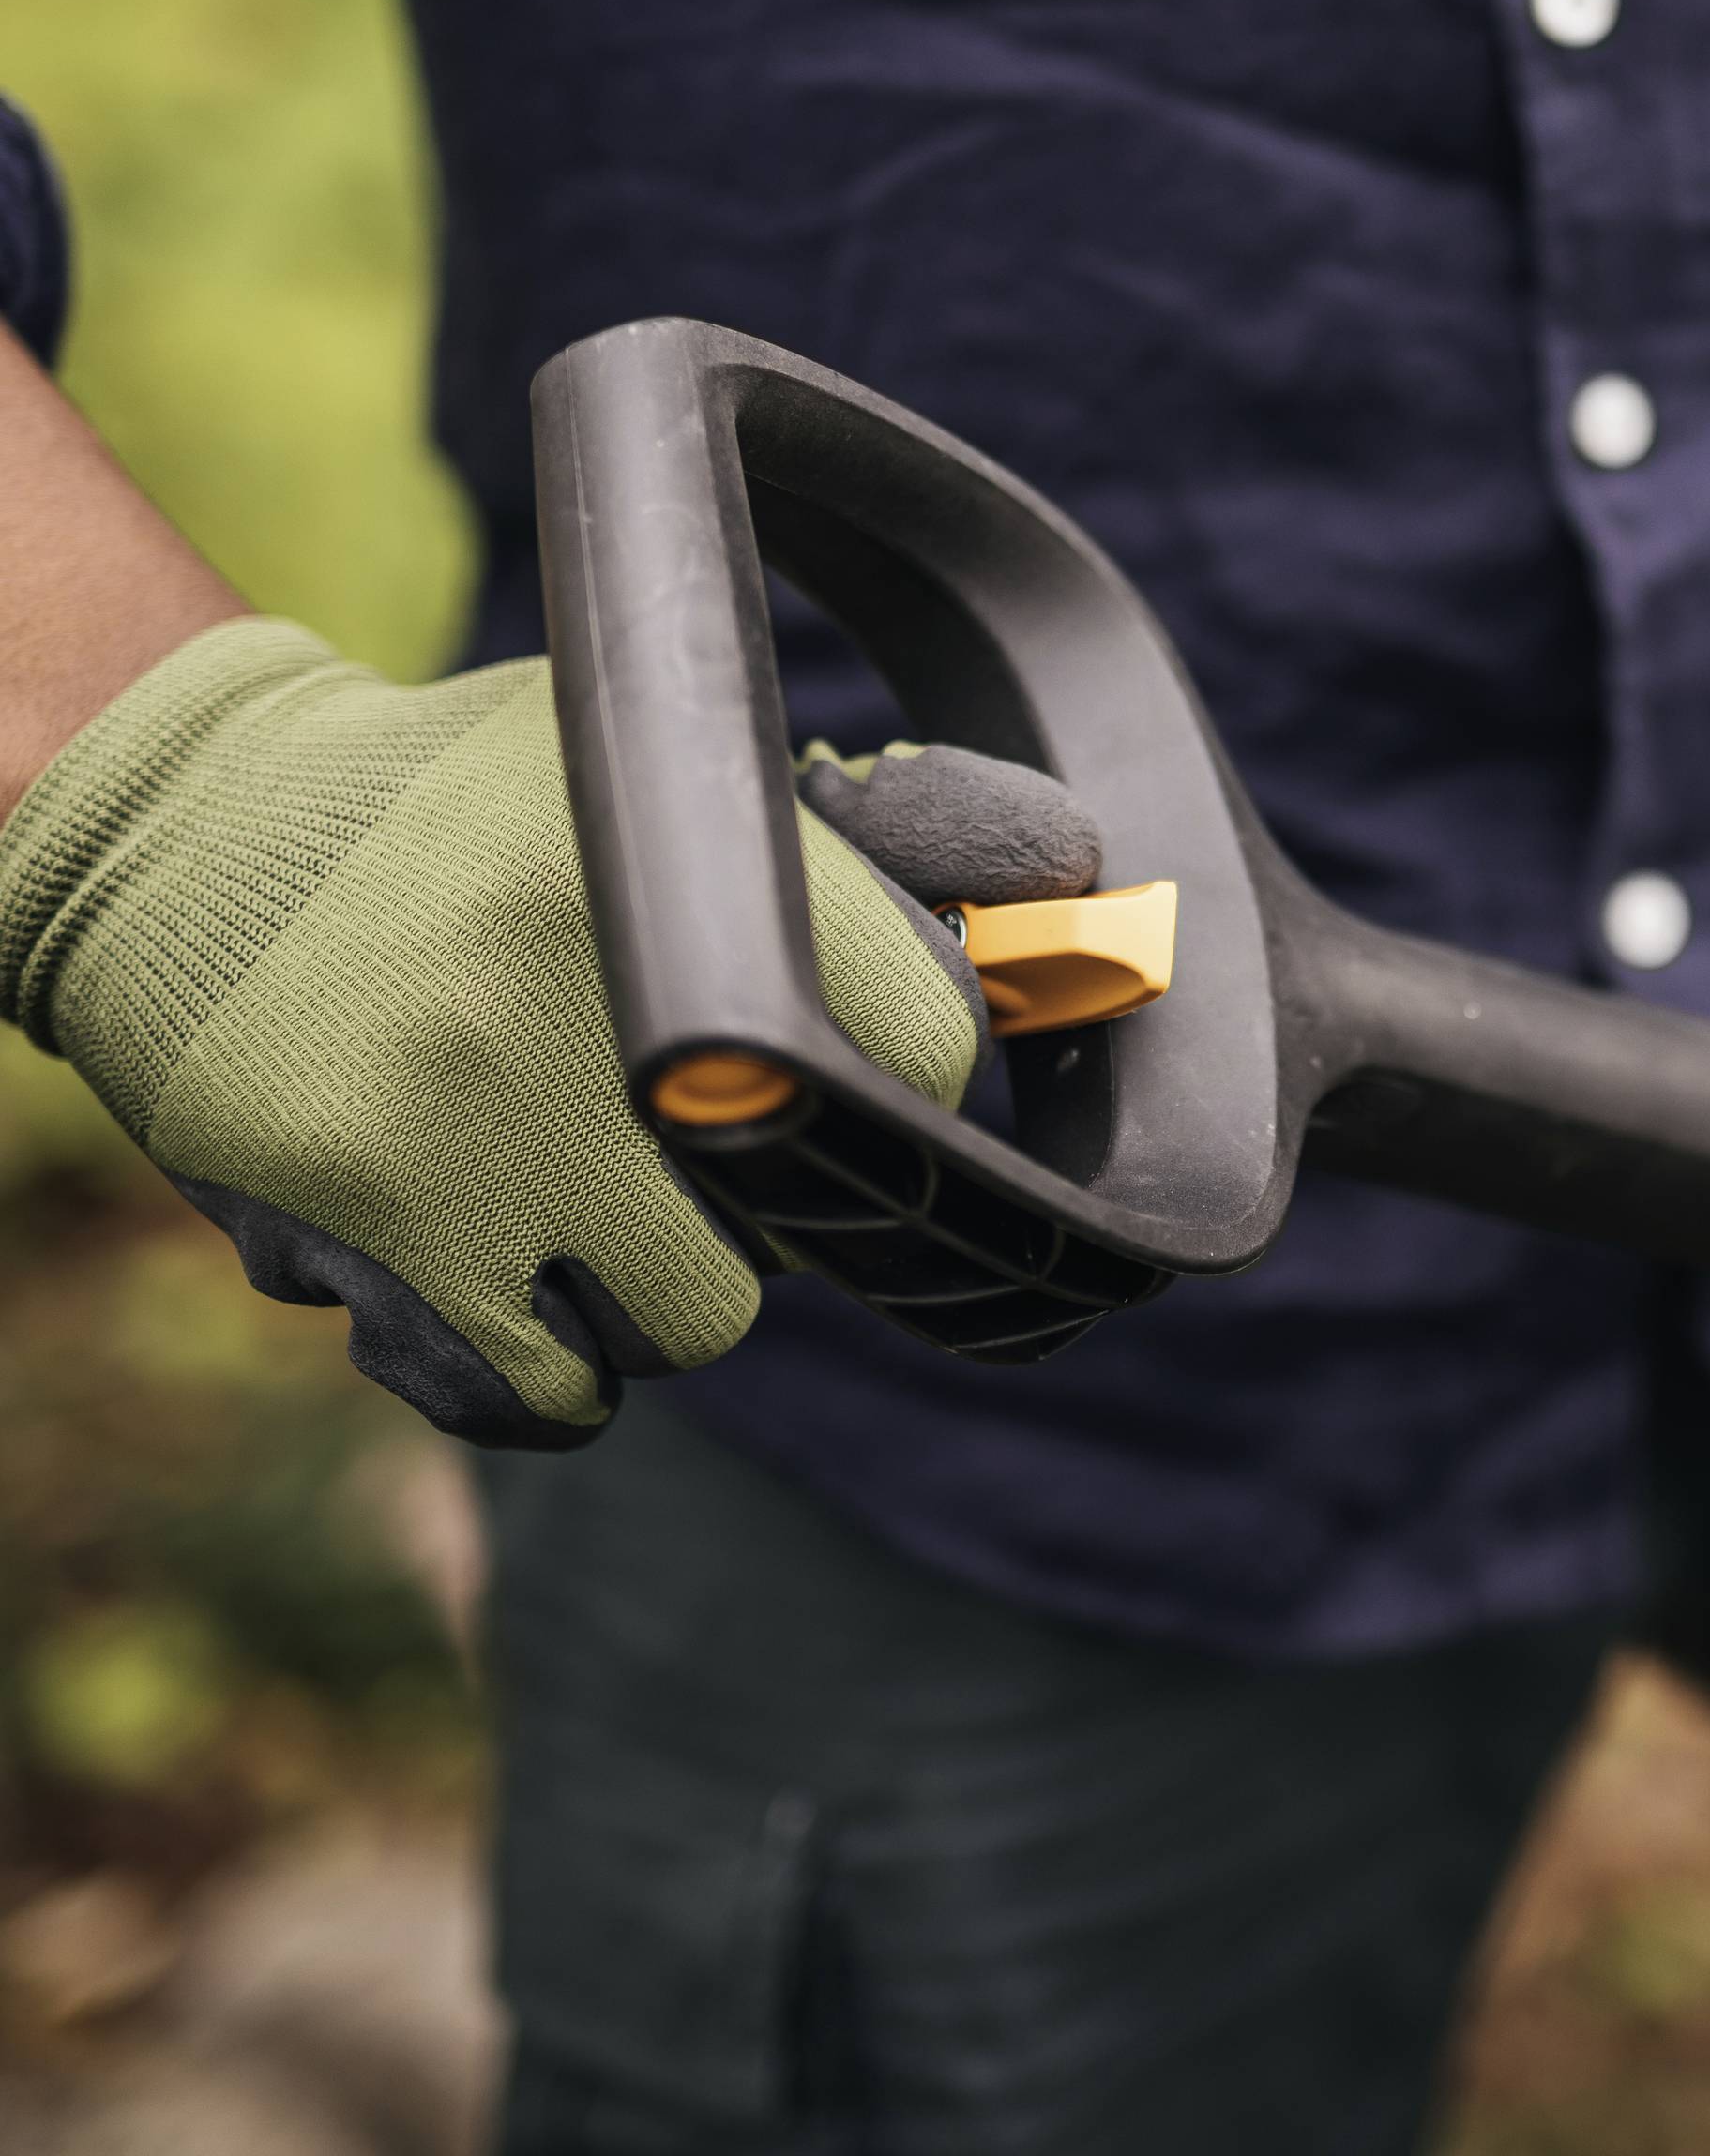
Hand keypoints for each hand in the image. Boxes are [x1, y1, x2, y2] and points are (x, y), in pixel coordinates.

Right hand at [0, 618, 1096, 1447]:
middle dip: (762, 1195)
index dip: (913, 1074)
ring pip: (698, 1323)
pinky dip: (552, 1364)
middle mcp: (605, 996)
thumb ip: (880, 828)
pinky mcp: (381, 1234)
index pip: (936, 1042)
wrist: (184, 841)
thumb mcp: (661, 763)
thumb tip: (1075, 871)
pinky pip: (554, 1397)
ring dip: (659, 1286)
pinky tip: (505, 1269)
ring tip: (577, 1189)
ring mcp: (488, 1126)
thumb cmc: (471, 804)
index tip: (857, 1075)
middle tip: (673, 1127)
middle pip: (810, 1218)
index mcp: (689, 858)